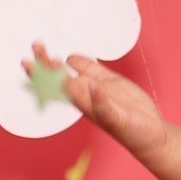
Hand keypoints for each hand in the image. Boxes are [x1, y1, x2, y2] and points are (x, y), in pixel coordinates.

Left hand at [23, 40, 167, 161]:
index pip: (55, 85)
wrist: (150, 133)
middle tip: (35, 45)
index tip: (30, 63)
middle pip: (57, 76)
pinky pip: (89, 68)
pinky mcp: (109, 81)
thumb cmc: (132, 133)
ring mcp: (95, 86)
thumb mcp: (116, 119)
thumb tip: (89, 87)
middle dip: (44, 62)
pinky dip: (79, 61)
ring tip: (41, 47)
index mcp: (82, 102)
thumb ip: (102, 104)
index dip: (42, 74)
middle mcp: (85, 93)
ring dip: (56, 61)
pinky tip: (71, 57)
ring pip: (70, 70)